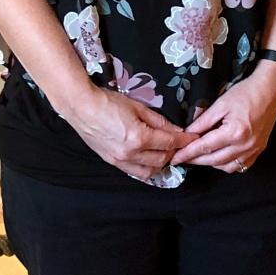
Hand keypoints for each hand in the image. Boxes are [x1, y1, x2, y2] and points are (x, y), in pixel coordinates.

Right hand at [65, 87, 194, 181]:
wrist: (82, 108)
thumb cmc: (108, 102)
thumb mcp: (137, 106)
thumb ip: (158, 120)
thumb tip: (176, 130)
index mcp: (139, 138)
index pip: (169, 143)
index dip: (184, 140)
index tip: (194, 138)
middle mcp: (131, 154)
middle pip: (162, 160)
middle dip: (175, 152)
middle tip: (181, 143)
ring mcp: (120, 161)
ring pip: (149, 171)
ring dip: (161, 163)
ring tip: (167, 151)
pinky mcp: (112, 162)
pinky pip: (135, 171)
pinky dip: (147, 168)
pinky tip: (150, 158)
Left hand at [170, 63, 275, 172]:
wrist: (270, 89)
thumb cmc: (245, 92)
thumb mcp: (221, 103)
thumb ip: (203, 121)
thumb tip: (187, 133)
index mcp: (234, 132)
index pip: (205, 147)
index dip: (188, 153)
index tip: (175, 158)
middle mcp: (244, 146)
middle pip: (214, 160)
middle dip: (196, 160)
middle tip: (182, 158)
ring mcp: (253, 150)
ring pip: (226, 167)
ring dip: (211, 163)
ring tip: (200, 155)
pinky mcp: (259, 150)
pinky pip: (240, 166)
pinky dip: (227, 164)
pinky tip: (220, 156)